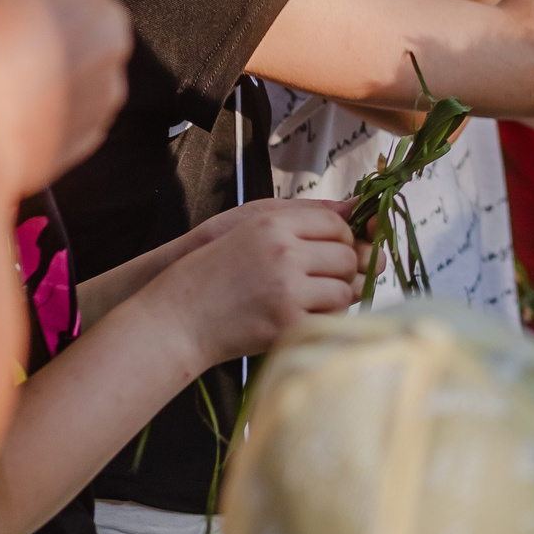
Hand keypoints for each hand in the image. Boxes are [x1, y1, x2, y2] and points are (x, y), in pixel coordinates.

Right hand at [0, 0, 130, 197]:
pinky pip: (85, 106)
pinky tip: (20, 115)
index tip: (25, 4)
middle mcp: (108, 31)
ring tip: (14, 85)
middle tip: (18, 43)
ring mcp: (108, 83)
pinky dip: (61, 108)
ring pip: (95, 64)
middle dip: (69, 26)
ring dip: (68, 68)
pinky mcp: (98, 127)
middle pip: (99, 17)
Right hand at [163, 198, 362, 365]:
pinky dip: (326, 319)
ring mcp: (287, 290)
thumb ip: (303, 216)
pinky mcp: (287, 325)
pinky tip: (306, 316)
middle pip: (346, 257)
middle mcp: (283, 253)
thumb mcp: (249, 229)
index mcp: (273, 225)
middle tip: (323, 280)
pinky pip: (332, 319)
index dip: (343, 239)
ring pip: (344, 290)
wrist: (177, 319)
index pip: (337, 225)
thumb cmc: (212, 273)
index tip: (332, 251)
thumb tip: (356, 208)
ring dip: (337, 297)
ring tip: (313, 299)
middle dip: (343, 270)